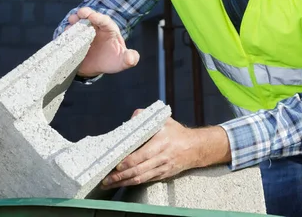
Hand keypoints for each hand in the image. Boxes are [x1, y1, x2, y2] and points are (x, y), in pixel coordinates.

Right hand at [67, 7, 139, 76]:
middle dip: (85, 13)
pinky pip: (70, 34)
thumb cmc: (112, 61)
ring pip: (79, 23)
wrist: (97, 68)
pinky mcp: (74, 39)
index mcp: (109, 30)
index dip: (99, 18)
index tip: (92, 16)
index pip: (105, 21)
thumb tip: (132, 57)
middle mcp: (96, 28)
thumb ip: (130, 58)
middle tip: (80, 13)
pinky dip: (67, 33)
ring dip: (74, 21)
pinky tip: (65, 33)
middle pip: (91, 17)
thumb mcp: (123, 61)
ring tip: (71, 21)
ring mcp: (84, 33)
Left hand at [101, 110, 230, 188]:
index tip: (117, 165)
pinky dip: (133, 183)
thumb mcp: (164, 120)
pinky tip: (122, 183)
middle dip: (121, 176)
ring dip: (124, 182)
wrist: (195, 148)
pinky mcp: (163, 175)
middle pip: (139, 170)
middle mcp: (162, 157)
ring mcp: (162, 168)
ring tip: (109, 184)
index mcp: (161, 142)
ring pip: (141, 178)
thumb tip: (132, 118)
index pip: (142, 155)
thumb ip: (146, 116)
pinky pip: (146, 181)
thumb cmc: (176, 133)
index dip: (129, 162)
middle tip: (106, 179)